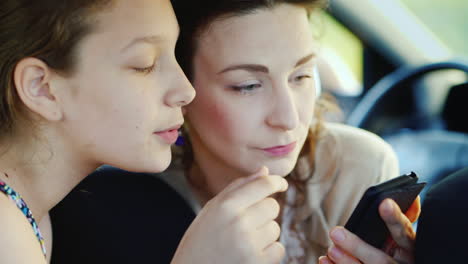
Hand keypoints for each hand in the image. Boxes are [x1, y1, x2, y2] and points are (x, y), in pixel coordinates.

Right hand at [171, 166, 287, 263]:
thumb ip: (238, 188)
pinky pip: (278, 249)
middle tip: (246, 224)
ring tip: (243, 243)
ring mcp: (249, 245)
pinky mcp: (258, 263)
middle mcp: (239, 223)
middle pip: (272, 206)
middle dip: (264, 213)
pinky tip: (249, 256)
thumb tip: (265, 171)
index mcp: (225, 206)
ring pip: (275, 228)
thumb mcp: (211, 210)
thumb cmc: (200, 241)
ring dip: (265, 234)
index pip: (263, 185)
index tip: (281, 184)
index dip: (277, 182)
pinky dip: (268, 252)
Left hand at [318, 197, 420, 263]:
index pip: (404, 232)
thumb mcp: (406, 238)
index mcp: (411, 249)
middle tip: (335, 232)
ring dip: (346, 261)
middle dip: (358, 247)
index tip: (384, 203)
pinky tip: (324, 260)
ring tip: (331, 249)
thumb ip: (405, 219)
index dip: (394, 219)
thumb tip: (413, 198)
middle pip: (382, 260)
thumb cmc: (399, 251)